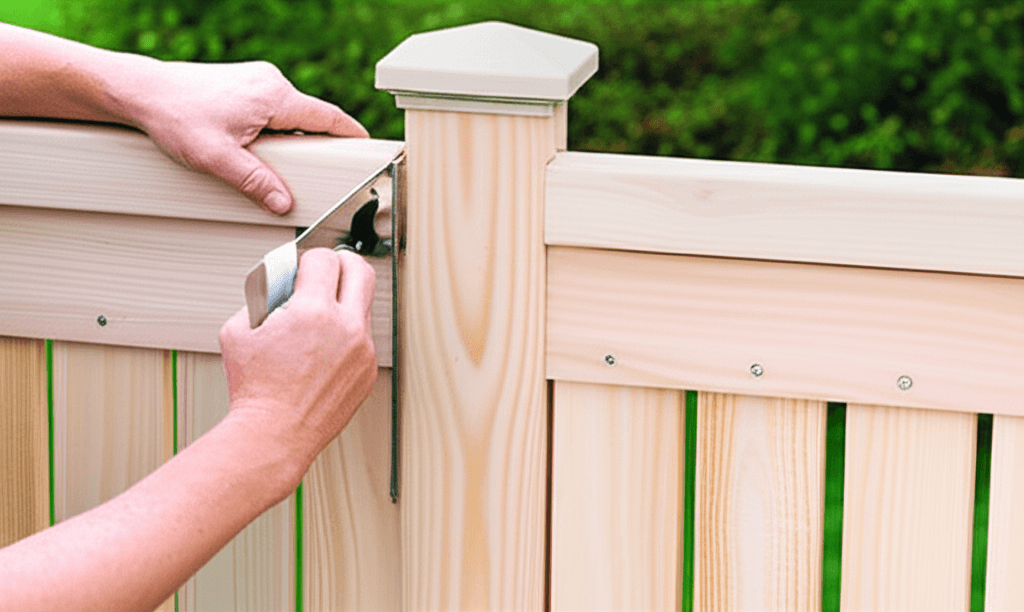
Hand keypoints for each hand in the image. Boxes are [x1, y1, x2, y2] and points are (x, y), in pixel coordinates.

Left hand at [125, 60, 368, 213]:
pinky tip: (256, 147)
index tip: (368, 148)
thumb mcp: (217, 158)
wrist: (141, 92)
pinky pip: (274, 110)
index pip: (328, 116)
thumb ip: (255, 182)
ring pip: (291, 115)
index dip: (351, 134)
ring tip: (276, 162)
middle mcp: (269, 83)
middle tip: (319, 172)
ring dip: (291, 139)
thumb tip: (283, 203)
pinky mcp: (244, 84)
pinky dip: (275, 130)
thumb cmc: (174, 116)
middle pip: (311, 118)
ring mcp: (257, 81)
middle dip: (317, 145)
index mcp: (273, 96)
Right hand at [218, 248, 376, 478]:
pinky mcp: (367, 370)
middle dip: (342, 262)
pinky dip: (345, 335)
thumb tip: (279, 280)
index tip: (302, 269)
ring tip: (316, 318)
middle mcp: (345, 327)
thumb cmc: (254, 387)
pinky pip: (363, 338)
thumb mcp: (238, 328)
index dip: (309, 259)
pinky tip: (322, 350)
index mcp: (313, 312)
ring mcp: (362, 350)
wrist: (274, 434)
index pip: (325, 259)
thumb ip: (261, 295)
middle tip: (328, 270)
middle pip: (361, 269)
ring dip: (342, 302)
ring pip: (363, 306)